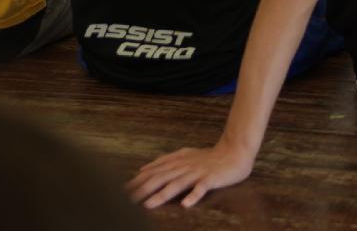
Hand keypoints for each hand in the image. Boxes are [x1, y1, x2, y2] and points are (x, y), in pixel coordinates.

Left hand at [128, 142, 254, 208]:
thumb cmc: (209, 157)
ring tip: (148, 205)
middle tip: (127, 201)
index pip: (152, 172)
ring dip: (162, 195)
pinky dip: (194, 195)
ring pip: (177, 184)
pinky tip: (186, 204)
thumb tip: (143, 168)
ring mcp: (198, 173)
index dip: (136, 182)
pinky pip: (202, 188)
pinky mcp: (211, 178)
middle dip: (143, 190)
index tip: (121, 192)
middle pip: (160, 178)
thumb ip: (164, 161)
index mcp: (177, 162)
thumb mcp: (184, 155)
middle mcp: (184, 167)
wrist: (235, 151)